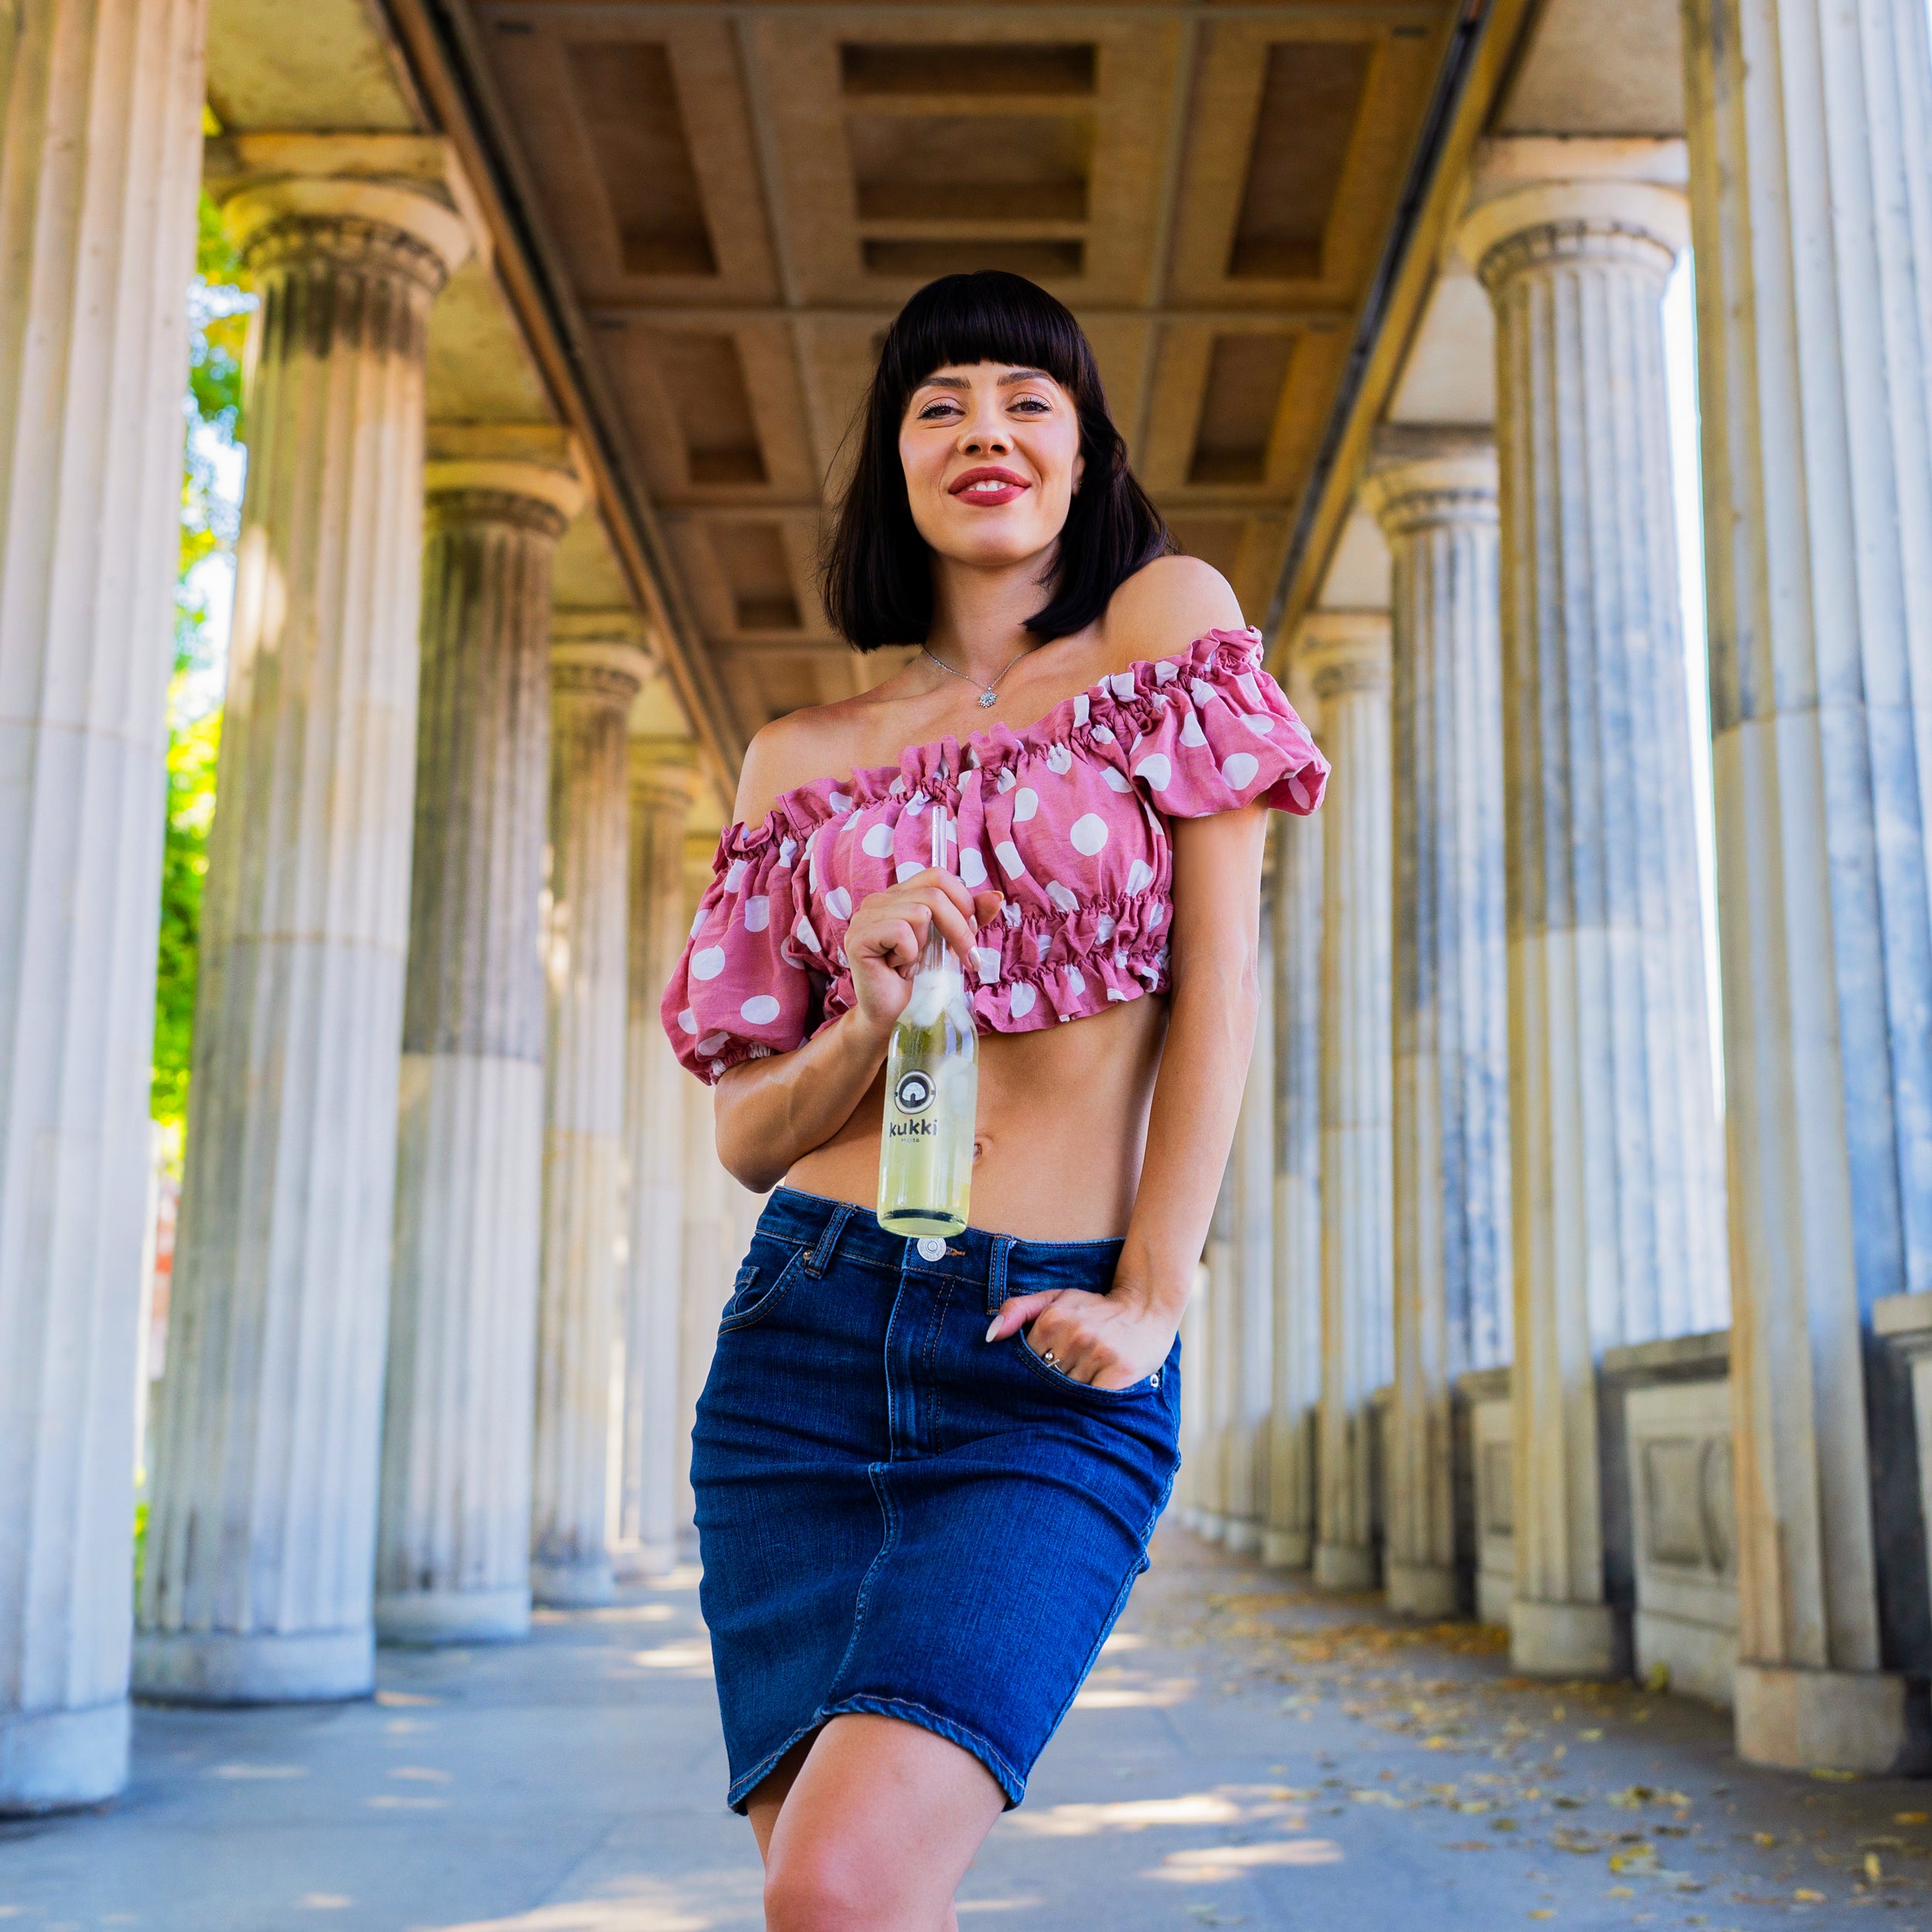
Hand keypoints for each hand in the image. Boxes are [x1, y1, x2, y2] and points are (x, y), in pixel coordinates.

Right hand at [844, 868, 1003, 1034]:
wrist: (897, 1017)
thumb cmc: (922, 981)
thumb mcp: (953, 943)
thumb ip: (971, 918)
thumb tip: (996, 896)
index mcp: (899, 895)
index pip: (938, 876)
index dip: (963, 902)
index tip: (970, 936)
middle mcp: (878, 900)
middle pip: (934, 893)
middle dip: (959, 929)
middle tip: (964, 959)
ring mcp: (864, 917)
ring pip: (919, 912)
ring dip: (926, 947)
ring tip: (913, 964)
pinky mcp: (858, 938)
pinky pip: (901, 932)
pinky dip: (909, 956)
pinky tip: (898, 968)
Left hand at [984, 1283, 1179, 1390]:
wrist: (1147, 1308)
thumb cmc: (1094, 1308)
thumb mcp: (1056, 1299)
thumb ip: (1019, 1310)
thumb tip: (989, 1337)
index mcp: (1054, 1319)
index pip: (1026, 1362)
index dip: (1031, 1373)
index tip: (1042, 1373)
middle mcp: (1075, 1335)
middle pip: (1046, 1380)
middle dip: (1049, 1386)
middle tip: (1063, 1380)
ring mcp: (1099, 1354)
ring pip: (1067, 1393)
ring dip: (1069, 1396)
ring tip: (1081, 1383)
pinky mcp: (1120, 1373)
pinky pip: (1092, 1400)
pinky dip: (1090, 1402)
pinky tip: (1094, 1390)